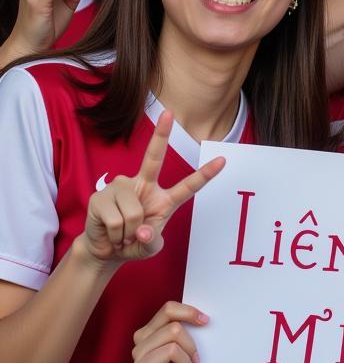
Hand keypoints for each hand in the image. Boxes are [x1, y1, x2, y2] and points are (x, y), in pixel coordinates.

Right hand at [80, 110, 225, 266]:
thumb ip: (151, 241)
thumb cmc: (133, 243)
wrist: (105, 250)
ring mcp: (121, 187)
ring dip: (127, 233)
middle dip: (161, 135)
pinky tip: (110, 231)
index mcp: (163, 198)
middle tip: (168, 112)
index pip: (188, 185)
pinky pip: (116, 220)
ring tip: (122, 233)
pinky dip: (115, 234)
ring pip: (133, 213)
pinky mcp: (100, 196)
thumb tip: (141, 231)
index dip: (205, 174)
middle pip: (153, 158)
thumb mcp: (149, 248)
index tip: (223, 160)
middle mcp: (143, 186)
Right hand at [132, 301, 208, 362]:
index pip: (169, 308)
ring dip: (190, 349)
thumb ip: (189, 327)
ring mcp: (138, 353)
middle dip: (192, 329)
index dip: (189, 311)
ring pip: (173, 332)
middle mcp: (141, 338)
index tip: (206, 320)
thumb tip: (204, 314)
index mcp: (152, 329)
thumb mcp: (190, 343)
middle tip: (201, 348)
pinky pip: (170, 351)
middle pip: (170, 317)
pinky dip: (185, 362)